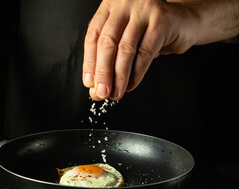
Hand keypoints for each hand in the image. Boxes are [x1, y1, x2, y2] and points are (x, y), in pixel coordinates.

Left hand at [82, 0, 198, 100]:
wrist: (185, 21)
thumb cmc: (151, 32)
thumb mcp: (125, 40)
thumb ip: (109, 58)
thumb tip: (95, 88)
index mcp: (110, 6)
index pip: (93, 36)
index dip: (89, 62)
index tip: (89, 83)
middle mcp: (124, 4)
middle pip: (107, 42)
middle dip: (103, 72)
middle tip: (102, 92)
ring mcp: (143, 10)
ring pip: (125, 49)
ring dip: (119, 77)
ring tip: (116, 93)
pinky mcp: (161, 20)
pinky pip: (145, 53)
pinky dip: (136, 73)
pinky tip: (130, 85)